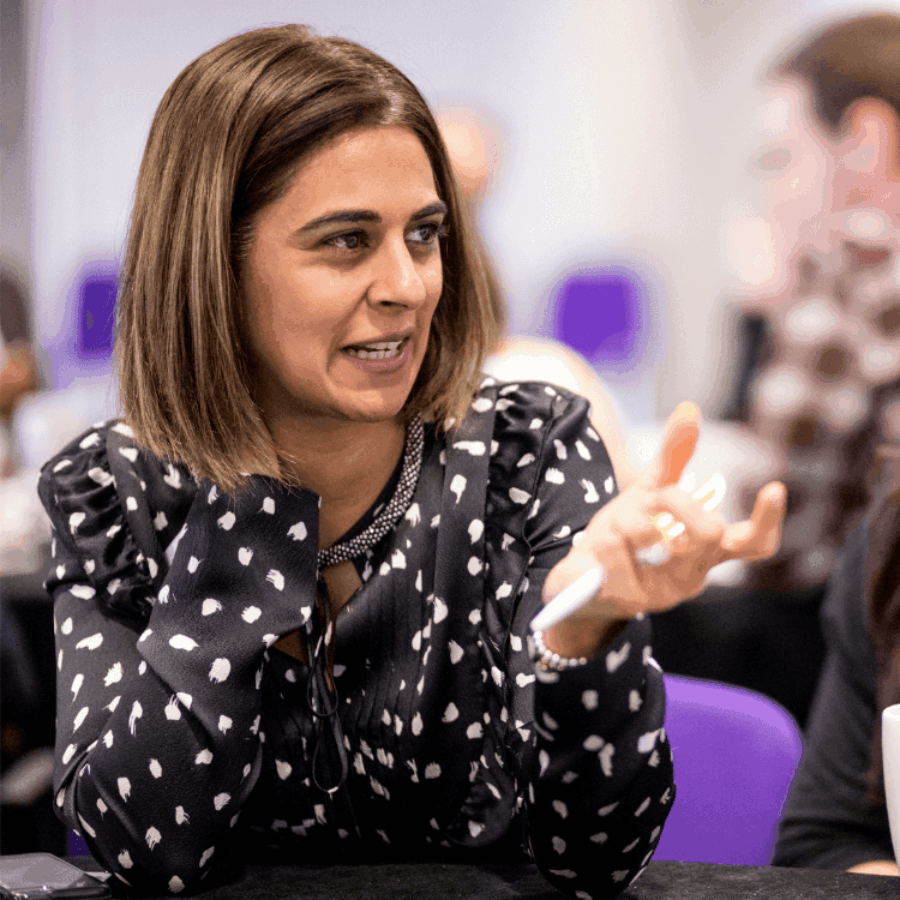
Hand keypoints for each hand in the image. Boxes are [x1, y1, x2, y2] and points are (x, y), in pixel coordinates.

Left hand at [542, 402, 786, 655]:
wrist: (584, 582)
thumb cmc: (629, 534)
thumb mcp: (650, 492)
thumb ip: (674, 455)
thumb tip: (689, 407)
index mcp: (706, 551)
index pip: (753, 544)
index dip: (768, 519)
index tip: (774, 487)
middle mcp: (690, 573)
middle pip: (708, 533)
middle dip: (680, 501)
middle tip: (657, 498)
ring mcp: (658, 591)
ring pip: (649, 535)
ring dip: (628, 517)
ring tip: (613, 523)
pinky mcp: (622, 600)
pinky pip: (611, 559)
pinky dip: (600, 544)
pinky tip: (593, 550)